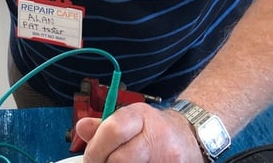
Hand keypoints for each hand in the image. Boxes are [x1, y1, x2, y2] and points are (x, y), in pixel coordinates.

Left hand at [75, 103, 205, 162]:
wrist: (191, 137)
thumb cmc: (154, 130)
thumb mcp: (131, 120)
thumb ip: (104, 126)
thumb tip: (81, 127)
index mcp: (140, 115)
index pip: (112, 130)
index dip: (96, 149)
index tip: (90, 159)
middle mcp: (156, 134)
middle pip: (118, 160)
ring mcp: (167, 156)